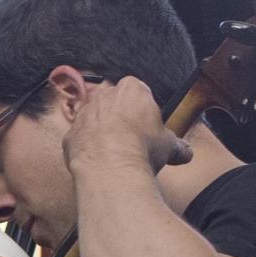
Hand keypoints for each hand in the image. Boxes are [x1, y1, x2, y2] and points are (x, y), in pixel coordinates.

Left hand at [64, 75, 190, 174]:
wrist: (110, 167)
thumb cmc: (141, 148)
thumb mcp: (168, 146)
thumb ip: (177, 146)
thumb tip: (186, 153)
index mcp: (132, 89)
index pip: (139, 93)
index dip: (143, 111)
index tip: (147, 127)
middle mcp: (104, 96)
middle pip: (114, 104)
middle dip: (121, 119)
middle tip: (132, 140)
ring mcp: (83, 114)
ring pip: (94, 120)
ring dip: (102, 133)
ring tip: (115, 154)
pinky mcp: (69, 134)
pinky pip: (80, 139)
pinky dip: (87, 148)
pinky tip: (99, 161)